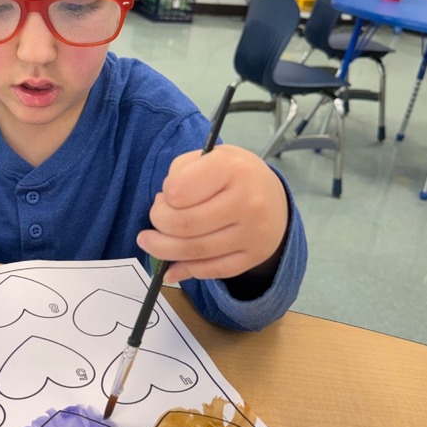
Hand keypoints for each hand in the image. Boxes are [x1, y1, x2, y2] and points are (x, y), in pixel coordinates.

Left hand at [137, 144, 288, 285]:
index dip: (164, 196)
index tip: (166, 195)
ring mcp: (253, 233)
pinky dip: (185, 270)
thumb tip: (162, 206)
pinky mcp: (253, 257)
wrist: (276, 199)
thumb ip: (181, 173)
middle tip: (157, 217)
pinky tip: (171, 268)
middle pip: (183, 224)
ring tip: (150, 241)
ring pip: (194, 251)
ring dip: (162, 249)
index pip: (179, 191)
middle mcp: (248, 201)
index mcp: (234, 168)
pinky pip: (211, 270)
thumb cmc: (235, 175)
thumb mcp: (211, 156)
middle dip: (158, 222)